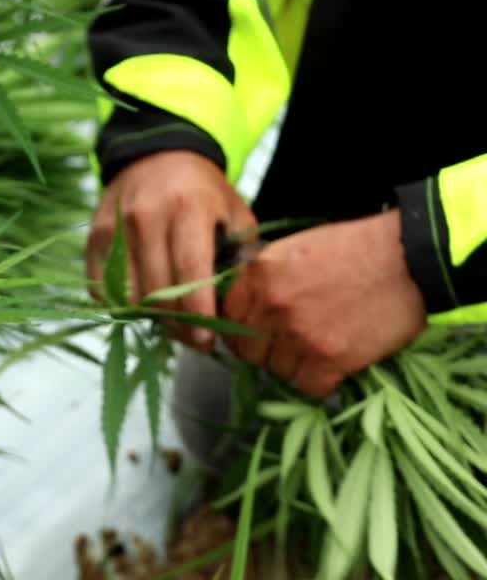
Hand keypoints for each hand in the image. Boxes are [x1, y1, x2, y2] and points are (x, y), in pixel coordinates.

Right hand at [86, 150, 256, 350]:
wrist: (156, 154)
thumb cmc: (202, 190)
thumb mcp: (235, 214)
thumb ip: (240, 257)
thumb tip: (236, 307)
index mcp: (188, 209)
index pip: (190, 273)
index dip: (198, 313)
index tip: (207, 340)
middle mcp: (146, 217)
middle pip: (156, 292)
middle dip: (176, 325)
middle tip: (192, 337)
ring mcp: (115, 227)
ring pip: (128, 294)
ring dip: (149, 318)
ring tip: (170, 321)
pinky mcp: (94, 236)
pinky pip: (102, 287)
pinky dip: (122, 304)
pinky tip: (142, 303)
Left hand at [221, 209, 427, 397]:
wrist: (409, 258)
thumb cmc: (355, 249)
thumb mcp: (294, 250)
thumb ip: (264, 279)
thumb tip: (243, 307)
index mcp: (260, 274)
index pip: (226, 317)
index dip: (241, 328)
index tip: (256, 333)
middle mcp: (272, 305)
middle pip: (246, 350)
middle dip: (265, 351)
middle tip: (290, 345)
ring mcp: (299, 334)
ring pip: (276, 370)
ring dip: (295, 366)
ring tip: (320, 348)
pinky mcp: (330, 358)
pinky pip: (307, 387)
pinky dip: (321, 382)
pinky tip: (335, 365)